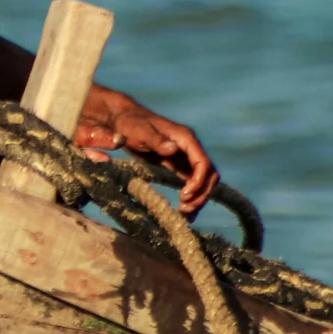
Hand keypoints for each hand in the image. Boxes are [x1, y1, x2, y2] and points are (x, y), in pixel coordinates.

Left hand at [75, 86, 217, 213]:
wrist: (123, 120)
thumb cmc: (131, 123)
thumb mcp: (140, 131)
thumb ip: (156, 140)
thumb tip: (173, 149)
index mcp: (186, 138)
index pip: (203, 163)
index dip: (198, 181)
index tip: (184, 195)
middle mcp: (190, 148)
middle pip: (209, 175)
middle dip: (201, 193)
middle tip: (184, 209)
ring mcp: (186, 157)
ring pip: (203, 181)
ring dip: (198, 198)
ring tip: (183, 214)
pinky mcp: (178, 165)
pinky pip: (192, 183)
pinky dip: (191, 197)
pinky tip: (182, 212)